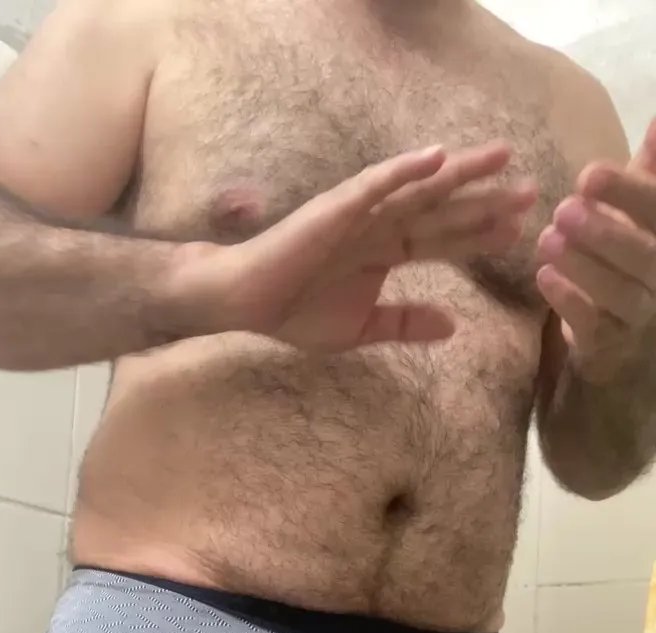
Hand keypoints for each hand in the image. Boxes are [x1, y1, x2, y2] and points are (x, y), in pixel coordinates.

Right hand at [180, 142, 536, 351]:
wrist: (247, 303)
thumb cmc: (296, 313)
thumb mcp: (363, 328)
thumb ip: (407, 323)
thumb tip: (454, 326)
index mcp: (386, 252)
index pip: (444, 240)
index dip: (480, 234)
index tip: (520, 231)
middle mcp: (380, 226)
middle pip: (442, 210)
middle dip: (485, 201)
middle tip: (532, 191)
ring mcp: (361, 213)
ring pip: (419, 189)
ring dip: (459, 174)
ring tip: (500, 160)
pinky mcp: (336, 208)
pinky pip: (376, 185)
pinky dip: (404, 170)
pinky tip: (436, 157)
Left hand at [537, 119, 655, 380]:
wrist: (617, 350)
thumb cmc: (626, 271)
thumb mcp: (640, 219)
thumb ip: (649, 174)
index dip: (628, 192)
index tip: (587, 174)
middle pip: (648, 256)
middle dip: (607, 230)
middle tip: (564, 207)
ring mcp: (643, 319)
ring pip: (623, 293)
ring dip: (585, 264)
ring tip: (548, 238)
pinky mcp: (612, 348)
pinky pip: (594, 326)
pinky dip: (570, 301)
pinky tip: (545, 276)